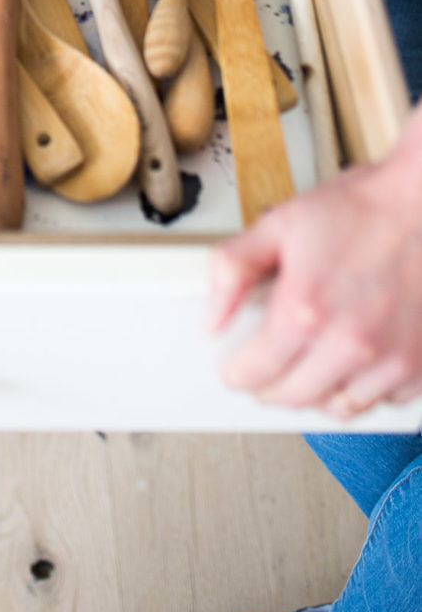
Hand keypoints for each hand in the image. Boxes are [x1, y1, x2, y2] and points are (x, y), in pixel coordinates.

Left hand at [207, 155, 421, 415]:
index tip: (235, 368)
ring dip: (316, 394)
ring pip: (338, 409)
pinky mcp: (419, 365)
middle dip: (270, 387)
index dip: (236, 372)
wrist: (420, 203)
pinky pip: (382, 401)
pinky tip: (352, 363)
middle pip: (292, 398)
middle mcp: (349, 344)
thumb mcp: (279, 225)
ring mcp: (389, 359)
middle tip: (266, 369)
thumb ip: (233, 270)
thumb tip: (211, 319)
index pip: (255, 374)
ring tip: (307, 367)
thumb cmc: (358, 210)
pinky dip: (362, 389)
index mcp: (306, 310)